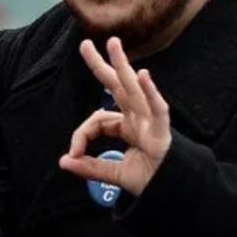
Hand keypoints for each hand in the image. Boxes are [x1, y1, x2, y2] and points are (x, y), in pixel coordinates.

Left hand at [62, 38, 172, 196]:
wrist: (172, 193)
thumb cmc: (149, 179)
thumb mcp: (113, 173)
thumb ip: (89, 167)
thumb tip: (63, 161)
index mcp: (128, 126)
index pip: (98, 120)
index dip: (81, 133)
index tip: (73, 152)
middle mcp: (139, 118)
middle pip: (117, 86)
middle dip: (101, 64)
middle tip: (85, 44)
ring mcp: (151, 122)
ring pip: (134, 89)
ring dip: (123, 65)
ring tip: (113, 43)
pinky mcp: (162, 132)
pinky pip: (158, 109)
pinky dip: (151, 93)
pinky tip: (143, 76)